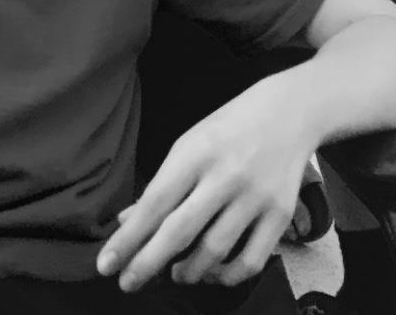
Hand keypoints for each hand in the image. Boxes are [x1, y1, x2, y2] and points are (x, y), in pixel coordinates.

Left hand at [96, 87, 311, 292]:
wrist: (289, 112)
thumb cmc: (229, 128)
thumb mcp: (189, 144)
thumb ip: (162, 184)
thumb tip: (127, 221)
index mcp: (195, 152)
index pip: (155, 203)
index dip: (129, 237)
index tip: (106, 263)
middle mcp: (225, 175)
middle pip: (180, 231)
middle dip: (148, 263)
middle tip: (128, 283)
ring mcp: (254, 196)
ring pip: (214, 251)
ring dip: (187, 271)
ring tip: (175, 274)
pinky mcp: (280, 214)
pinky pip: (250, 260)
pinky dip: (227, 276)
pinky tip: (213, 274)